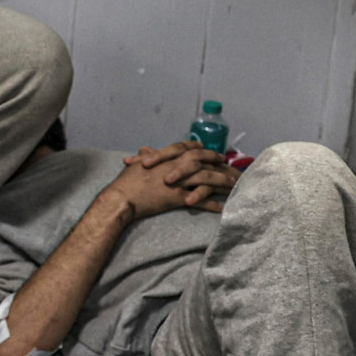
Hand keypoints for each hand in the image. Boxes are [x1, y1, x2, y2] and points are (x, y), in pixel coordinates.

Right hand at [102, 143, 239, 218]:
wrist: (122, 198)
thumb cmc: (126, 182)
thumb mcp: (135, 164)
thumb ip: (144, 156)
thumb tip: (144, 149)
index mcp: (166, 157)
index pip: (186, 148)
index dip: (199, 149)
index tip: (208, 149)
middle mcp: (175, 166)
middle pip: (202, 161)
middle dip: (217, 162)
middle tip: (228, 165)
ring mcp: (178, 182)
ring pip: (206, 178)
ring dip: (221, 182)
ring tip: (233, 186)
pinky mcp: (178, 197)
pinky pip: (200, 200)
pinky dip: (212, 204)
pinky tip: (221, 208)